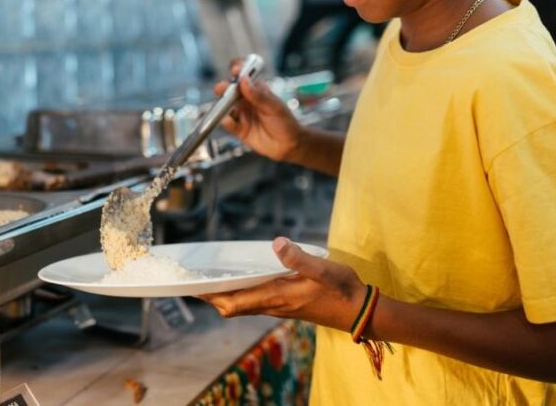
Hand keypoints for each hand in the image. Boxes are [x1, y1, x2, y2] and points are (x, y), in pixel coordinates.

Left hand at [198, 237, 365, 330]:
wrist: (362, 311)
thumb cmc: (343, 290)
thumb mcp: (323, 269)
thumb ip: (299, 258)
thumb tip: (277, 243)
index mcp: (277, 297)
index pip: (234, 303)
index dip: (211, 296)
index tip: (193, 286)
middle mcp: (275, 306)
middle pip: (233, 306)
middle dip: (212, 296)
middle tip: (194, 280)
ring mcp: (281, 307)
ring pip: (244, 305)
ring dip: (225, 295)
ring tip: (211, 278)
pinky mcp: (288, 305)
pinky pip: (256, 301)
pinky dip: (242, 293)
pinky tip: (243, 279)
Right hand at [214, 60, 304, 162]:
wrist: (289, 144)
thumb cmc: (285, 122)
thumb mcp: (274, 106)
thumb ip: (258, 95)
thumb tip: (244, 80)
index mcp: (256, 90)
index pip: (244, 76)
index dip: (238, 70)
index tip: (235, 70)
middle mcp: (246, 100)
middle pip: (230, 90)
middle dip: (224, 87)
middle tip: (223, 88)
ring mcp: (242, 114)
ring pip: (225, 106)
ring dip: (221, 104)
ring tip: (223, 105)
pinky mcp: (239, 129)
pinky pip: (228, 124)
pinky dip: (226, 122)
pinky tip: (228, 120)